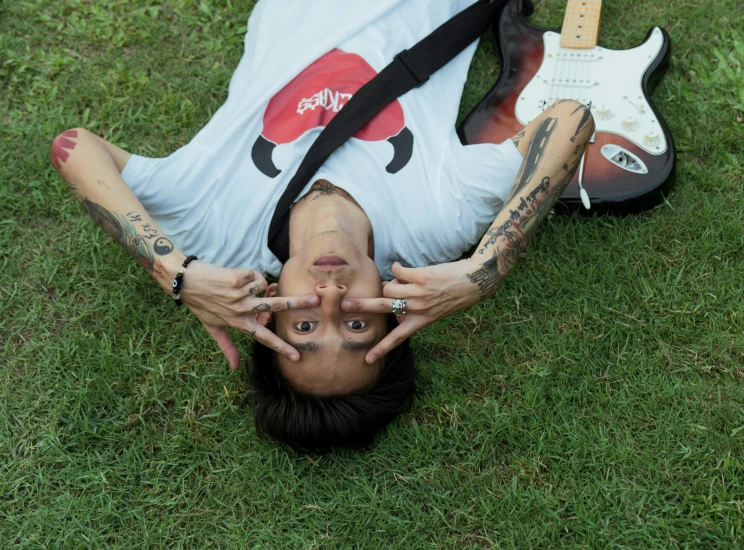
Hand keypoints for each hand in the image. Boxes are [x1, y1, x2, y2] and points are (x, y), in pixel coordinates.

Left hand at [177, 261, 318, 369]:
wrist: (185, 281)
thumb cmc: (200, 305)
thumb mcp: (212, 327)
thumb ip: (226, 347)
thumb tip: (234, 368)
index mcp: (238, 324)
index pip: (263, 338)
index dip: (280, 348)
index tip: (296, 356)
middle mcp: (240, 311)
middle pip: (275, 308)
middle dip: (297, 303)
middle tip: (315, 301)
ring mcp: (239, 294)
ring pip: (263, 285)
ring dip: (256, 283)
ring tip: (239, 285)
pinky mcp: (236, 279)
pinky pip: (254, 274)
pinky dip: (248, 274)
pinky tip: (236, 277)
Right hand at [341, 260, 481, 363]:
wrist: (475, 281)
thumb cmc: (453, 297)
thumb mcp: (435, 313)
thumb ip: (415, 313)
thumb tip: (393, 307)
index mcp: (421, 321)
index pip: (398, 339)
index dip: (381, 349)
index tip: (368, 360)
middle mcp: (418, 309)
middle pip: (384, 308)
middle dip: (363, 306)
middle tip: (345, 305)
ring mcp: (419, 293)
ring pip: (389, 287)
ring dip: (390, 282)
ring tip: (399, 280)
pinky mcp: (421, 277)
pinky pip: (398, 271)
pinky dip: (396, 268)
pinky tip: (399, 267)